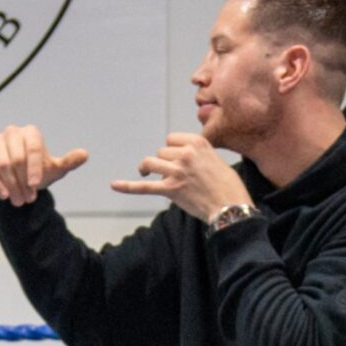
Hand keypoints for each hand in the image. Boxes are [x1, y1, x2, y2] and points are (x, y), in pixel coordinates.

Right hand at [0, 124, 87, 206]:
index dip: (34, 169)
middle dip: (22, 181)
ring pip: (1, 164)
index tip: (36, 186)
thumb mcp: (56, 169)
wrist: (20, 177)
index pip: (33, 149)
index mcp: (31, 133)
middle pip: (16, 158)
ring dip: (10, 185)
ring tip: (18, 201)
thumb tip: (85, 154)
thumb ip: (69, 162)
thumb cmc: (38, 171)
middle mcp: (12, 132)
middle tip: (28, 199)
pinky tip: (3, 195)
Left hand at [112, 133, 249, 222]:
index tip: (177, 158)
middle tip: (173, 173)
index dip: (172, 149)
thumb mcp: (216, 158)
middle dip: (164, 161)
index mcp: (197, 143)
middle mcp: (185, 154)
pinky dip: (127, 186)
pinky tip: (114, 185)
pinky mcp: (170, 190)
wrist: (231, 207)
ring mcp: (176, 172)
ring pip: (151, 162)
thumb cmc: (228, 185)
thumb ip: (198, 153)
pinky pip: (144, 187)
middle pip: (161, 151)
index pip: (171, 139)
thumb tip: (182, 155)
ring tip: (146, 172)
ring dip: (148, 168)